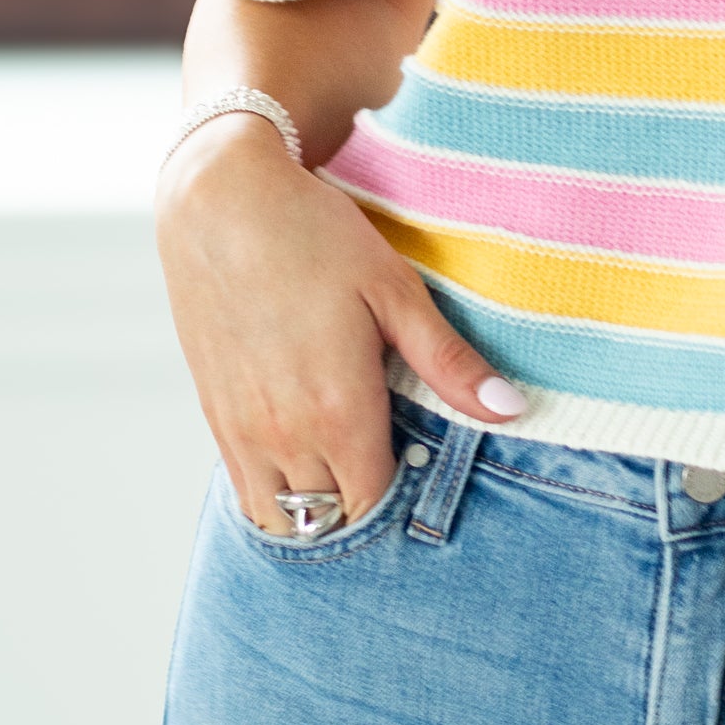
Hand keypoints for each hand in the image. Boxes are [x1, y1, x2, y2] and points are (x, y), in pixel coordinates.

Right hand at [155, 114, 525, 534]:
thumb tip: (510, 410)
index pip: (376, 506)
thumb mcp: (394, 291)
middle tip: (396, 468)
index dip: (405, 501)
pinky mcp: (214, 416)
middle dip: (366, 510)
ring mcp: (241, 432)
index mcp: (337, 410)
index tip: (427, 473)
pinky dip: (277, 493)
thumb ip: (448, 362)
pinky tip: (307, 457)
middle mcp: (283, 436)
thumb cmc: (314, 237)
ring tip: (352, 470)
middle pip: (331, 521)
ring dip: (318, 511)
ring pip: (282, 518)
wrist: (220, 202)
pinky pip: (244, 491)